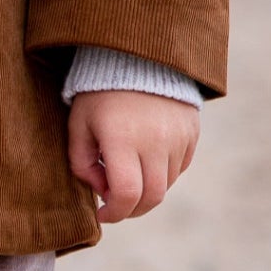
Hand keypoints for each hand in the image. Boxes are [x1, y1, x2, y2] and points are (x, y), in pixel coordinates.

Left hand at [68, 89, 199, 225]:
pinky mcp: (191, 133)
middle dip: (132, 209)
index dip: (115, 213)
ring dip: (147, 190)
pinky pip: (179, 167)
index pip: (127, 194)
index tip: (102, 213)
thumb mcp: (78, 125)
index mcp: (122, 139)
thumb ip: (82, 164)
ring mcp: (177, 137)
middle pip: (152, 197)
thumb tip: (102, 191)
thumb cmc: (99, 94)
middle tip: (116, 203)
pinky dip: (162, 174)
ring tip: (129, 173)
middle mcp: (155, 141)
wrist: (136, 57)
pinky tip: (146, 158)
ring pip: (167, 184)